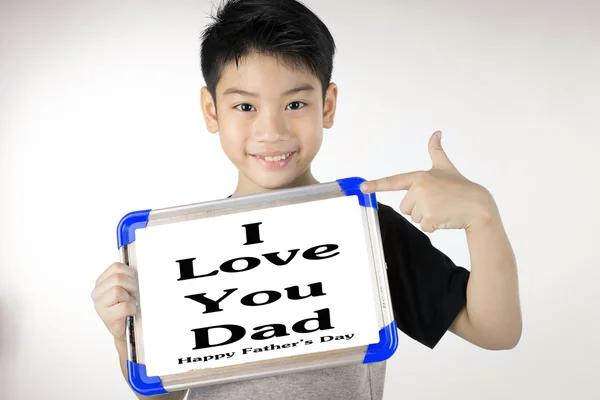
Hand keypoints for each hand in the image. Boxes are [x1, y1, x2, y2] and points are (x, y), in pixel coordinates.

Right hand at [91, 262, 138, 343]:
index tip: (132, 283)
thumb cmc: (129, 305)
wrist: (128, 329)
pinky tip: (130, 312)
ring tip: (129, 304)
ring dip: (130, 298)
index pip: (116, 267)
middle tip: (133, 295)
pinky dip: (131, 309)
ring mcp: (99, 305)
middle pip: (117, 278)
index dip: (129, 273)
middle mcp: (97, 292)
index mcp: (102, 281)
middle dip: (131, 286)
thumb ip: (128, 275)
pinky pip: (124, 307)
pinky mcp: (106, 317)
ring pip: (117, 291)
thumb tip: (138, 264)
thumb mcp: (128, 287)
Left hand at [360, 131, 497, 232]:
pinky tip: (445, 217)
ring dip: (426, 217)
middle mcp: (420, 189)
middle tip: (436, 202)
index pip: (394, 181)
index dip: (376, 184)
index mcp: (419, 177)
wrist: (478, 205)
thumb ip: (436, 151)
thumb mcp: (445, 167)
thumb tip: (436, 132)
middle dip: (418, 208)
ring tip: (442, 208)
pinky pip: (423, 227)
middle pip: (405, 207)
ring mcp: (424, 204)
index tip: (362, 187)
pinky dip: (433, 226)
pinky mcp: (430, 218)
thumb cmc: (460, 186)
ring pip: (413, 217)